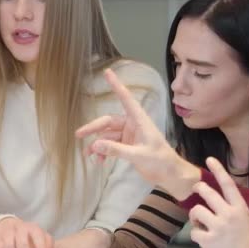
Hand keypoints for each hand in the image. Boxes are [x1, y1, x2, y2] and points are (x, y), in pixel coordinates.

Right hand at [77, 68, 202, 198]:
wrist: (169, 175)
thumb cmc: (160, 161)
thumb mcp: (138, 155)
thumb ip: (116, 150)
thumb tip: (94, 145)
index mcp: (139, 120)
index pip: (126, 99)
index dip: (116, 85)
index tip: (107, 72)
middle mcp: (132, 125)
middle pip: (108, 122)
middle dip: (93, 128)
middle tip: (78, 135)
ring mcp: (129, 136)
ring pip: (107, 135)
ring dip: (97, 144)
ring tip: (88, 155)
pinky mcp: (127, 146)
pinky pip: (110, 145)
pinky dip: (103, 152)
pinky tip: (99, 161)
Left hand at [187, 158, 248, 247]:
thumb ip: (236, 212)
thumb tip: (224, 203)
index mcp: (241, 209)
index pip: (229, 184)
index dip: (218, 170)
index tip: (209, 159)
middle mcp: (229, 214)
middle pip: (207, 193)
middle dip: (198, 189)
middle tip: (196, 190)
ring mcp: (218, 227)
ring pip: (196, 210)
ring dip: (195, 216)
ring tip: (200, 222)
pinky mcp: (209, 240)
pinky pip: (194, 231)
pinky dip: (196, 235)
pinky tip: (203, 240)